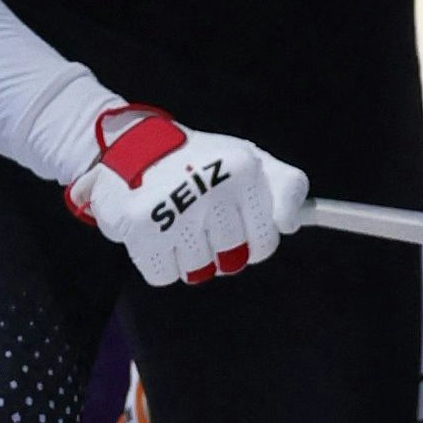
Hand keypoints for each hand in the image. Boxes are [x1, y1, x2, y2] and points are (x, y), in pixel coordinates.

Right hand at [65, 105, 307, 286]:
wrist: (132, 147)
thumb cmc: (201, 164)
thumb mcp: (251, 161)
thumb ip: (287, 187)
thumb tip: (289, 224)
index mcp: (245, 169)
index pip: (267, 242)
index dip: (252, 238)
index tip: (235, 218)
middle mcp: (214, 187)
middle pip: (233, 260)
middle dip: (218, 245)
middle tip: (197, 213)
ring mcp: (177, 208)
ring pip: (199, 271)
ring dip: (186, 254)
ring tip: (174, 219)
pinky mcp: (143, 227)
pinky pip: (164, 275)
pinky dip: (158, 261)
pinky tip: (154, 230)